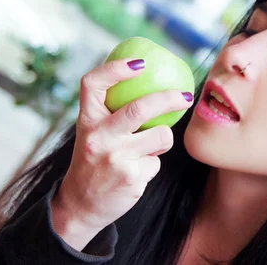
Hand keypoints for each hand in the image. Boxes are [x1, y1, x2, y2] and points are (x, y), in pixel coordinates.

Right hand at [50, 58, 192, 249]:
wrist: (80, 205)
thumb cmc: (95, 160)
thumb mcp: (95, 132)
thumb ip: (114, 112)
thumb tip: (153, 83)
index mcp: (87, 120)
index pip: (93, 84)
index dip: (115, 68)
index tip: (141, 63)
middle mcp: (97, 136)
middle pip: (139, 108)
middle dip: (169, 99)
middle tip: (186, 96)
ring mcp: (114, 157)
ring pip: (161, 136)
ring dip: (163, 140)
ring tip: (148, 147)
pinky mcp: (131, 177)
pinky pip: (157, 161)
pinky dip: (152, 163)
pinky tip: (136, 171)